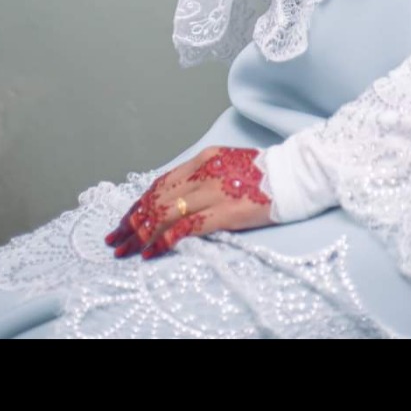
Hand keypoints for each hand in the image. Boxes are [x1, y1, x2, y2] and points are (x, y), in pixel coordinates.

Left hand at [104, 147, 271, 259]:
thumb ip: (204, 177)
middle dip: (131, 221)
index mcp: (203, 159)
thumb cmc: (266, 173)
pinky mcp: (224, 212)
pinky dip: (164, 240)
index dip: (139, 203)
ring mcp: (213, 192)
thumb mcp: (229, 164)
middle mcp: (203, 173)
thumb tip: (181, 197)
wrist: (296, 174)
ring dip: (140, 233)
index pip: (160, 183)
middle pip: (156, 199)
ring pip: (164, 213)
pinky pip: (185, 228)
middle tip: (115, 238)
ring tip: (124, 248)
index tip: (124, 219)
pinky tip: (151, 251)